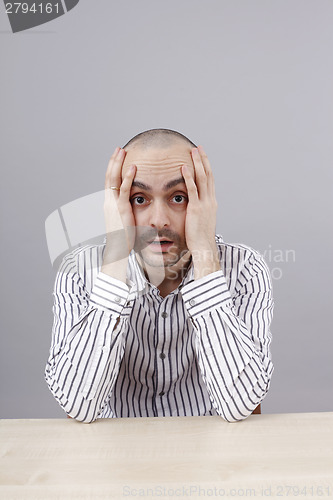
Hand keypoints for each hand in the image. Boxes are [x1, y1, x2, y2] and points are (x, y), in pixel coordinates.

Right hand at [102, 147, 135, 278]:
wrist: (118, 250)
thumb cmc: (123, 239)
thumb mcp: (124, 221)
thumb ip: (126, 212)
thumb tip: (132, 208)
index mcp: (109, 204)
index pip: (109, 182)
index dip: (113, 169)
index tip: (117, 158)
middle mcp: (108, 202)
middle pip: (109, 176)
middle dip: (113, 161)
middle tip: (119, 149)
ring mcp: (113, 204)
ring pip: (114, 179)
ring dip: (118, 164)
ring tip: (123, 151)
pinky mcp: (121, 208)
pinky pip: (124, 189)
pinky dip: (128, 177)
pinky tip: (132, 167)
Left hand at [182, 146, 219, 278]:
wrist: (204, 247)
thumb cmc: (200, 238)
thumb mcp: (201, 221)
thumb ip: (199, 212)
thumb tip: (194, 208)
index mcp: (212, 203)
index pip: (210, 181)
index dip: (206, 167)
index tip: (202, 157)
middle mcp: (210, 200)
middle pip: (208, 175)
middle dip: (203, 160)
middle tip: (198, 148)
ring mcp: (204, 204)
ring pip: (202, 178)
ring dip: (197, 163)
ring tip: (192, 151)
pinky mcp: (196, 208)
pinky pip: (192, 189)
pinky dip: (188, 177)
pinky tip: (184, 167)